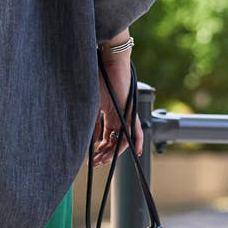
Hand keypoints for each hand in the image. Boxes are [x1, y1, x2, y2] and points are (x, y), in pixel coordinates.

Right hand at [92, 52, 142, 166]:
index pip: (106, 138)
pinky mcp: (130, 111)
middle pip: (113, 141)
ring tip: (103, 159)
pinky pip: (135, 129)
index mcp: (109, 116)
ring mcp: (125, 115)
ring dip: (113, 152)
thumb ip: (92, 123)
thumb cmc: (98, 80)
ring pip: (123, 139)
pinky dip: (137, 141)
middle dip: (104, 154)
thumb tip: (90, 140)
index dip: (100, 150)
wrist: (107, 64)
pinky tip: (136, 151)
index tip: (91, 159)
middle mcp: (119, 118)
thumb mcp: (91, 106)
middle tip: (95, 162)